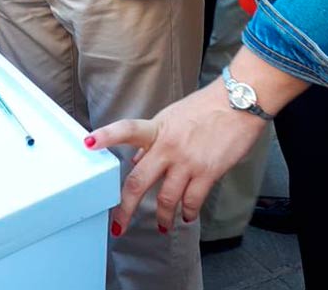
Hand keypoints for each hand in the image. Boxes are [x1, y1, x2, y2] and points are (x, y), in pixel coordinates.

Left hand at [87, 78, 266, 232]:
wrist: (240, 102)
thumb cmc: (207, 107)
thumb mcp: (172, 117)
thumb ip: (153, 138)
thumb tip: (136, 158)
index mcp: (156, 128)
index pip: (126, 130)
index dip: (105, 137)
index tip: (87, 144)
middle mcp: (167, 146)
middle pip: (138, 181)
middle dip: (126, 208)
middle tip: (118, 225)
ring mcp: (187, 161)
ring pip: (166, 199)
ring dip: (163, 217)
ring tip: (163, 225)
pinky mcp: (208, 172)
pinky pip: (192, 201)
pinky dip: (187, 213)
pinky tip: (186, 216)